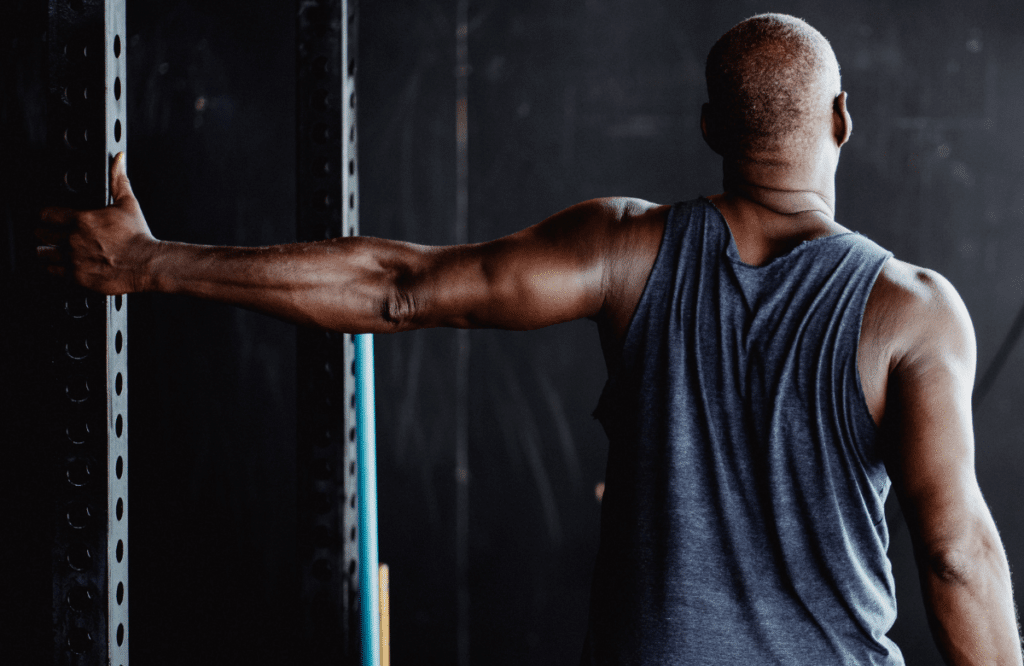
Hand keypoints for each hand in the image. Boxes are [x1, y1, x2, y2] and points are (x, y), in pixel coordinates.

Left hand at [36, 152, 158, 294]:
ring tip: (53, 250)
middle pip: (41, 234)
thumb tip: (119, 159)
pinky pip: (53, 271)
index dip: (46, 215)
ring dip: (46, 251)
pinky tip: (63, 265)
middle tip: (50, 234)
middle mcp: (73, 239)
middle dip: (44, 233)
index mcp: (82, 220)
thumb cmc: (139, 237)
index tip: (49, 218)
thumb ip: (119, 180)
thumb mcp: (128, 204)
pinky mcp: (77, 277)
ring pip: (43, 253)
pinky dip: (55, 268)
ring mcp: (73, 259)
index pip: (47, 214)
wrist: (148, 264)